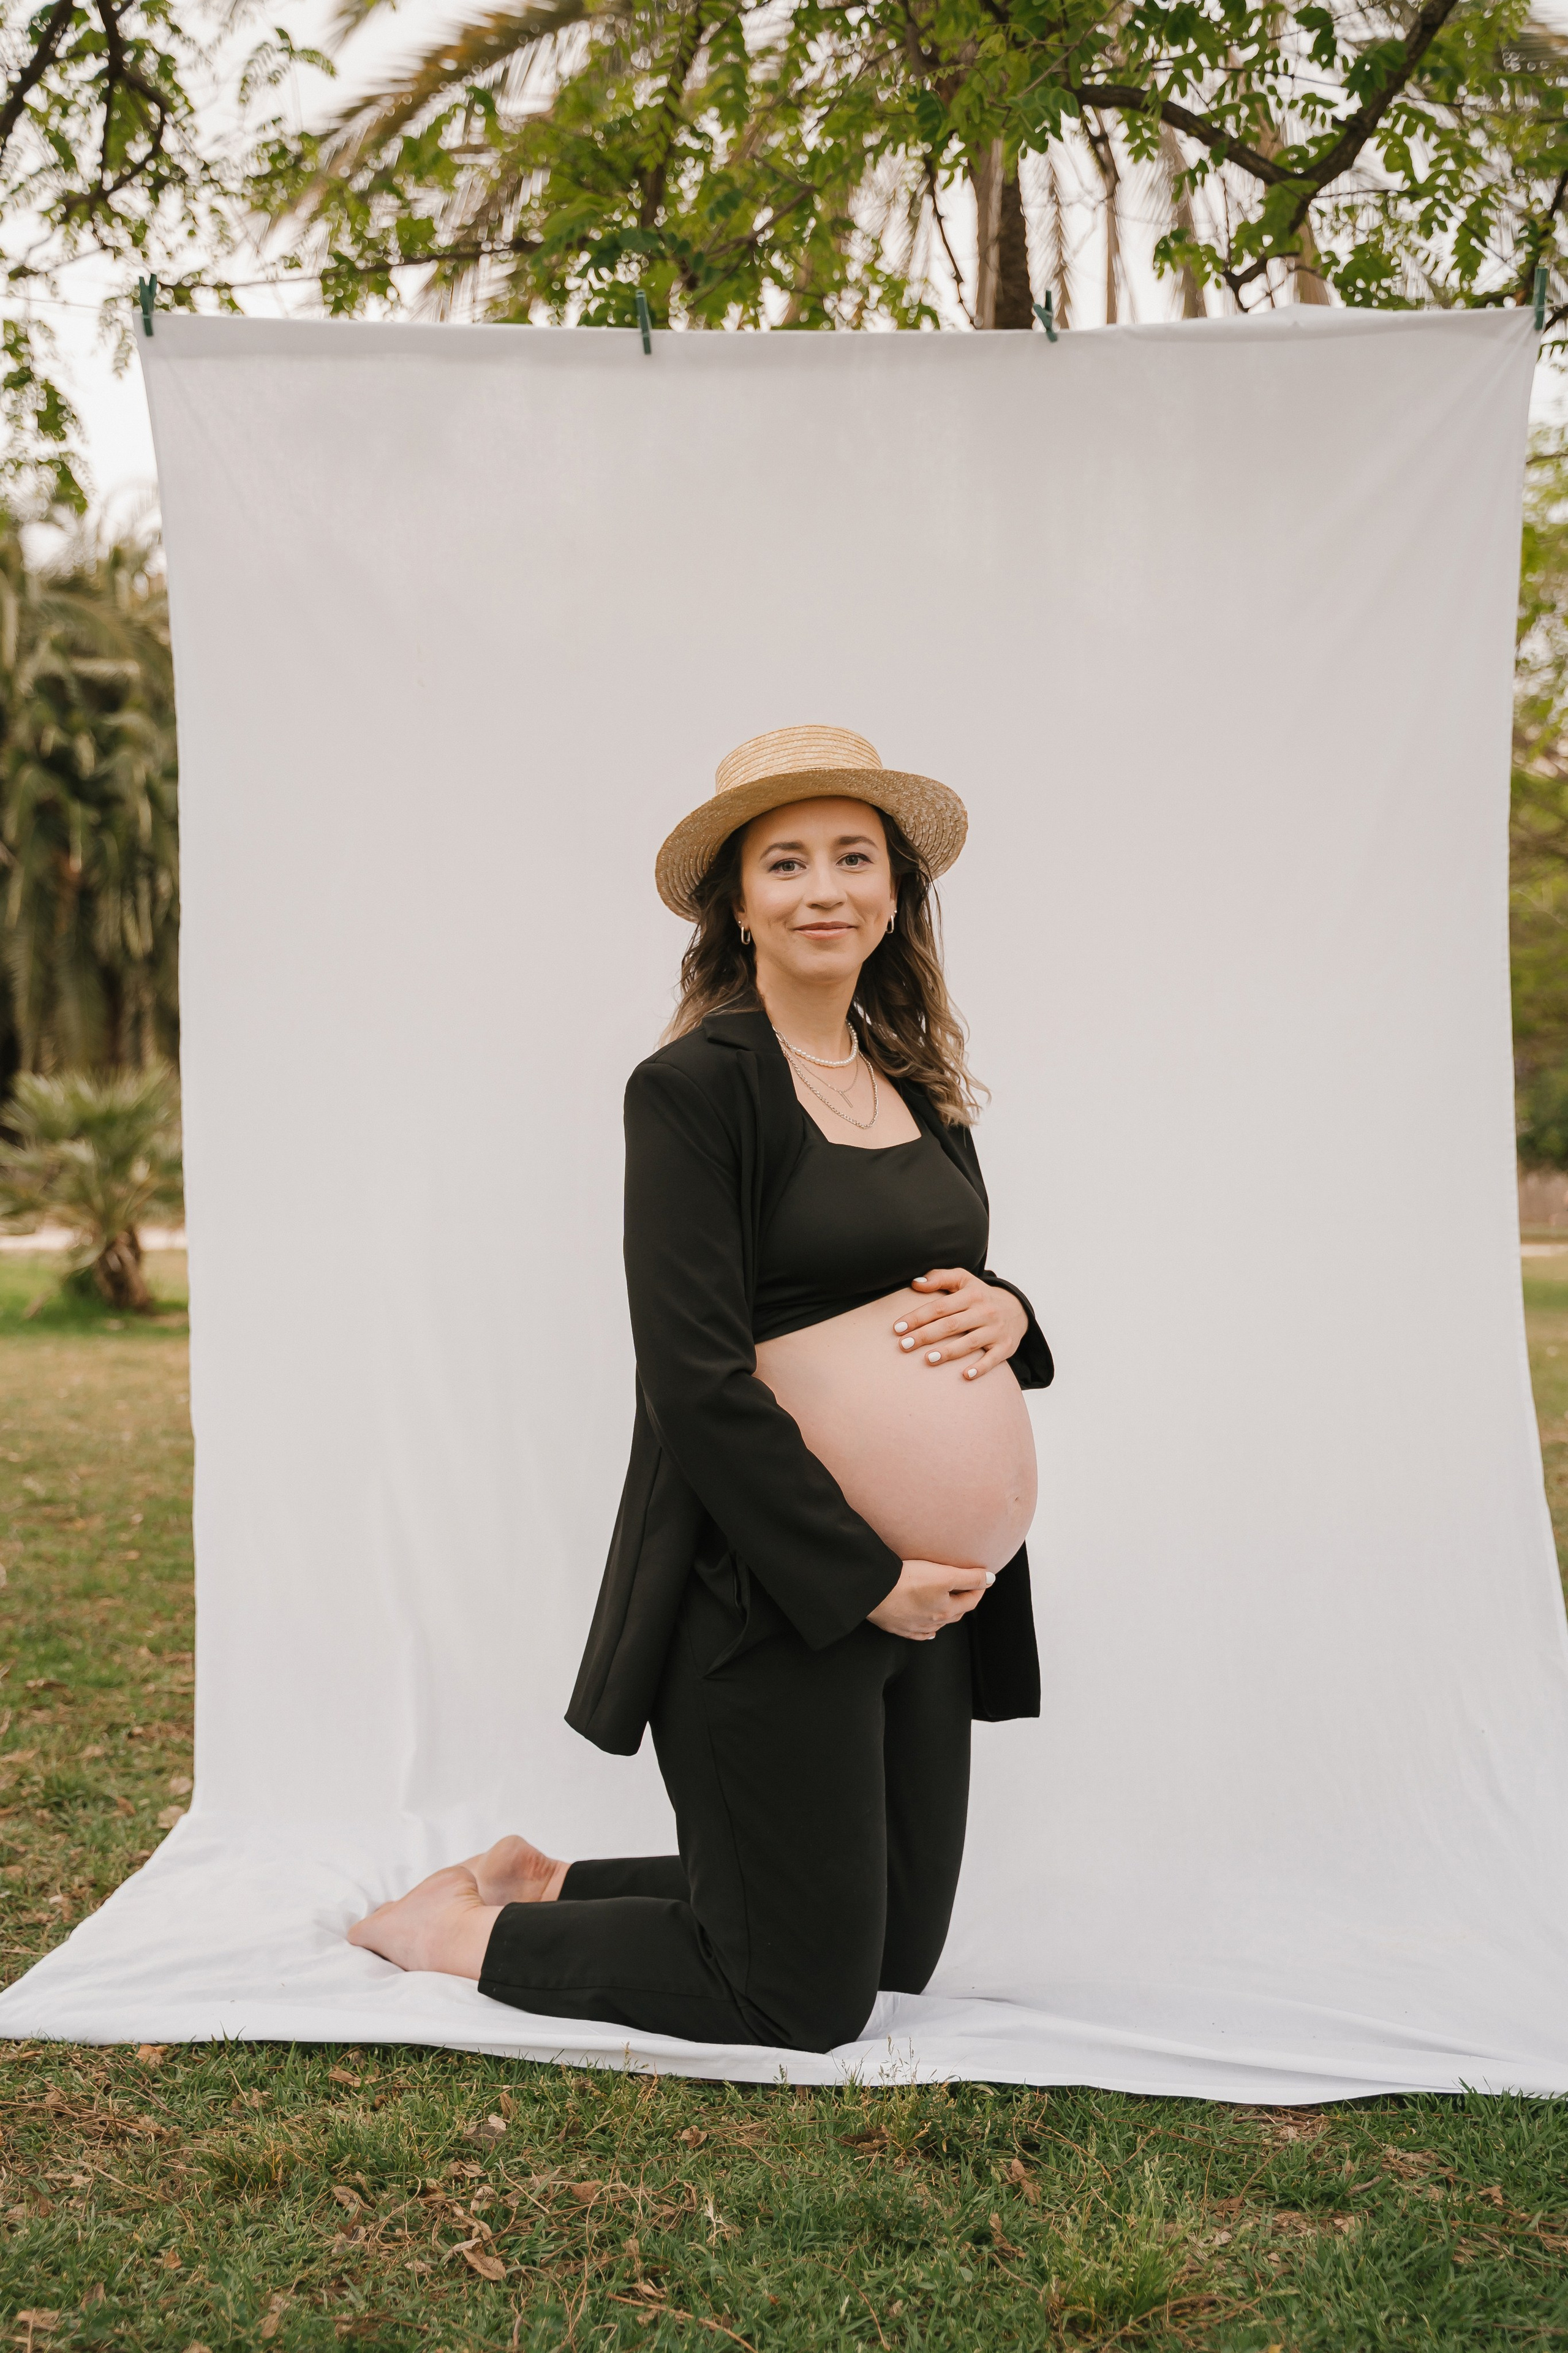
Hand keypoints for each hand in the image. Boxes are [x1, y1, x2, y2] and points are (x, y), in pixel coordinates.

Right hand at [867, 1559, 994, 1641]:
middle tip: (967, 1589)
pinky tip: (930, 1631)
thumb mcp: (944, 1574)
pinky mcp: (898, 1627)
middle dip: (964, 1601)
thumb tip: (990, 1579)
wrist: (874, 1591)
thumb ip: (969, 1577)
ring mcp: (915, 1627)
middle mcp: (933, 1622)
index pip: (970, 1600)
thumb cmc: (908, 1581)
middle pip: (955, 1612)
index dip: (978, 1588)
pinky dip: (928, 1631)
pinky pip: (919, 1633)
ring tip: (950, 1606)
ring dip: (947, 1615)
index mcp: (946, 1610)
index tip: (981, 1579)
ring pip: (938, 1624)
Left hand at [893, 1268, 1027, 1379]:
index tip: (897, 1328)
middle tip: (903, 1345)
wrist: (1017, 1309)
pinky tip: (965, 1375)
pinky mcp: (1006, 1347)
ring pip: (969, 1343)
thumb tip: (914, 1284)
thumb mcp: (963, 1280)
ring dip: (948, 1352)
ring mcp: (996, 1330)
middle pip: (951, 1325)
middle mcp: (984, 1311)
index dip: (917, 1317)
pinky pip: (993, 1359)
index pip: (939, 1307)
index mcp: (971, 1294)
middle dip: (925, 1336)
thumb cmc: (980, 1295)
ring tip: (927, 1360)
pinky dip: (980, 1368)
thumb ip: (939, 1278)